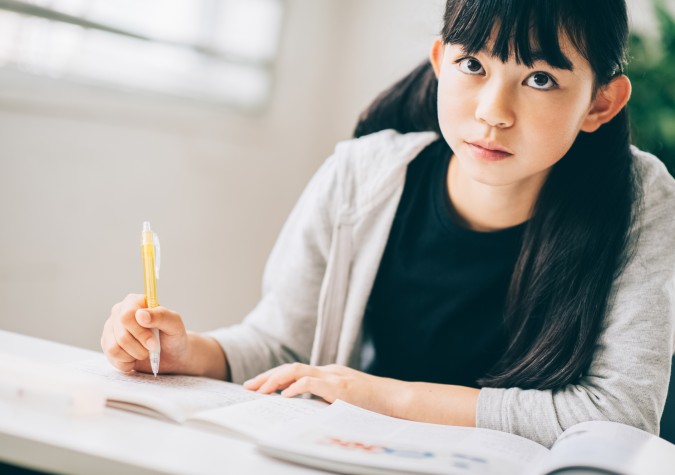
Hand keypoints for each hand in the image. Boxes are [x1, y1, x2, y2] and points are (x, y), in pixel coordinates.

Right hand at [101, 293, 190, 373]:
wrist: (171, 355)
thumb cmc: (172, 336)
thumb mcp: (174, 324)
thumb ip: (161, 316)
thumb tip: (140, 315)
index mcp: (134, 301)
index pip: (127, 316)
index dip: (140, 333)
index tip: (153, 342)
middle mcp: (119, 312)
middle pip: (122, 335)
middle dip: (140, 347)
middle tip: (153, 348)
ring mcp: (110, 329)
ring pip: (114, 348)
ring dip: (134, 355)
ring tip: (144, 352)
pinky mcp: (107, 344)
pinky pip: (112, 358)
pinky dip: (127, 362)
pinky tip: (135, 357)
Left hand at [243, 363, 405, 416]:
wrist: (398, 401)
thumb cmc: (374, 405)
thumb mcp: (345, 402)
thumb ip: (326, 402)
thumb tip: (304, 411)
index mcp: (329, 375)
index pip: (295, 372)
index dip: (274, 377)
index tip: (257, 387)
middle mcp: (329, 372)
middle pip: (290, 368)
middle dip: (267, 377)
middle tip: (249, 387)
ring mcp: (335, 377)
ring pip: (297, 370)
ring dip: (276, 380)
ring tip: (260, 390)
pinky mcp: (341, 387)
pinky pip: (312, 383)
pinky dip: (296, 388)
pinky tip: (285, 396)